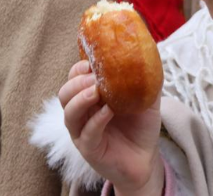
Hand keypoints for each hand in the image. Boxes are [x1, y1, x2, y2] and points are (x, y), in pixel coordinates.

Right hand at [60, 60, 163, 195]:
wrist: (147, 158)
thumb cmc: (140, 127)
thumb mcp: (145, 98)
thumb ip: (144, 78)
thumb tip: (148, 53)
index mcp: (89, 98)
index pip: (73, 79)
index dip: (78, 69)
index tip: (91, 62)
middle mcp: (82, 114)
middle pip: (65, 94)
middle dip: (77, 82)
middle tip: (94, 78)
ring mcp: (83, 133)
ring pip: (69, 114)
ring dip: (80, 99)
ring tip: (96, 91)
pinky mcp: (90, 150)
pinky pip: (86, 134)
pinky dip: (95, 120)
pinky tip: (108, 111)